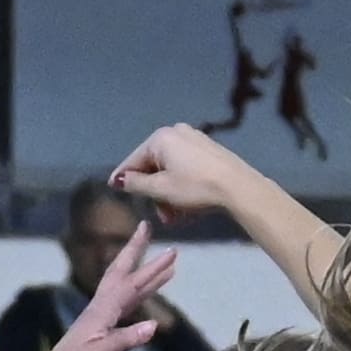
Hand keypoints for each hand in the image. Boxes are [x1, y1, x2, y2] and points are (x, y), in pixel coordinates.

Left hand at [23, 244, 183, 350]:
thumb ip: (125, 340)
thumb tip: (154, 326)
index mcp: (101, 311)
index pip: (129, 282)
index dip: (148, 265)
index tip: (165, 245)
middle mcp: (101, 309)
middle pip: (122, 273)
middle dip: (136, 252)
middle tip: (147, 228)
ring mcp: (101, 320)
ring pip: (126, 289)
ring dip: (145, 275)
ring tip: (165, 265)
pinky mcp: (102, 332)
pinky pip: (125, 306)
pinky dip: (139, 297)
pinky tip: (146, 295)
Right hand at [108, 125, 253, 213]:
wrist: (238, 187)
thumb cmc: (195, 187)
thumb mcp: (161, 189)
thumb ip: (136, 184)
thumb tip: (120, 180)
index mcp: (161, 138)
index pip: (134, 160)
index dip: (123, 177)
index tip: (112, 188)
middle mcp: (177, 133)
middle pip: (154, 166)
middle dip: (155, 194)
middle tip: (162, 216)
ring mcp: (195, 140)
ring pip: (171, 171)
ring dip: (169, 195)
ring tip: (177, 217)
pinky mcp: (209, 151)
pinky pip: (187, 169)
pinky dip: (183, 187)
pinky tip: (189, 207)